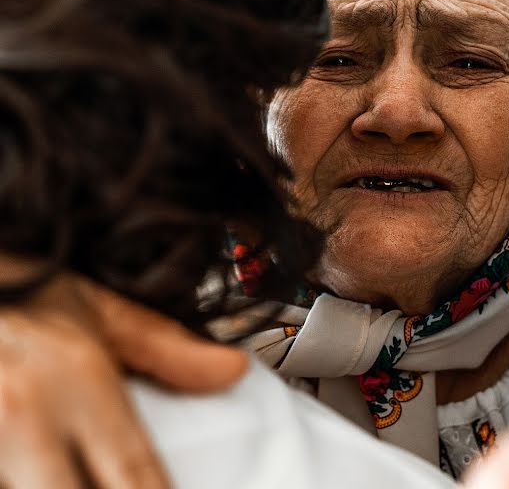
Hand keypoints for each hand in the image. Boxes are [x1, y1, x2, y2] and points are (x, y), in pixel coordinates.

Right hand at [0, 264, 247, 488]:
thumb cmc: (14, 291)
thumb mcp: (89, 307)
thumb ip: (164, 346)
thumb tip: (232, 371)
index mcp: (76, 377)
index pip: (135, 474)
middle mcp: (25, 415)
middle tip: (105, 480)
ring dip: (52, 485)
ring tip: (72, 471)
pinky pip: (1, 478)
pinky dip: (21, 476)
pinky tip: (34, 470)